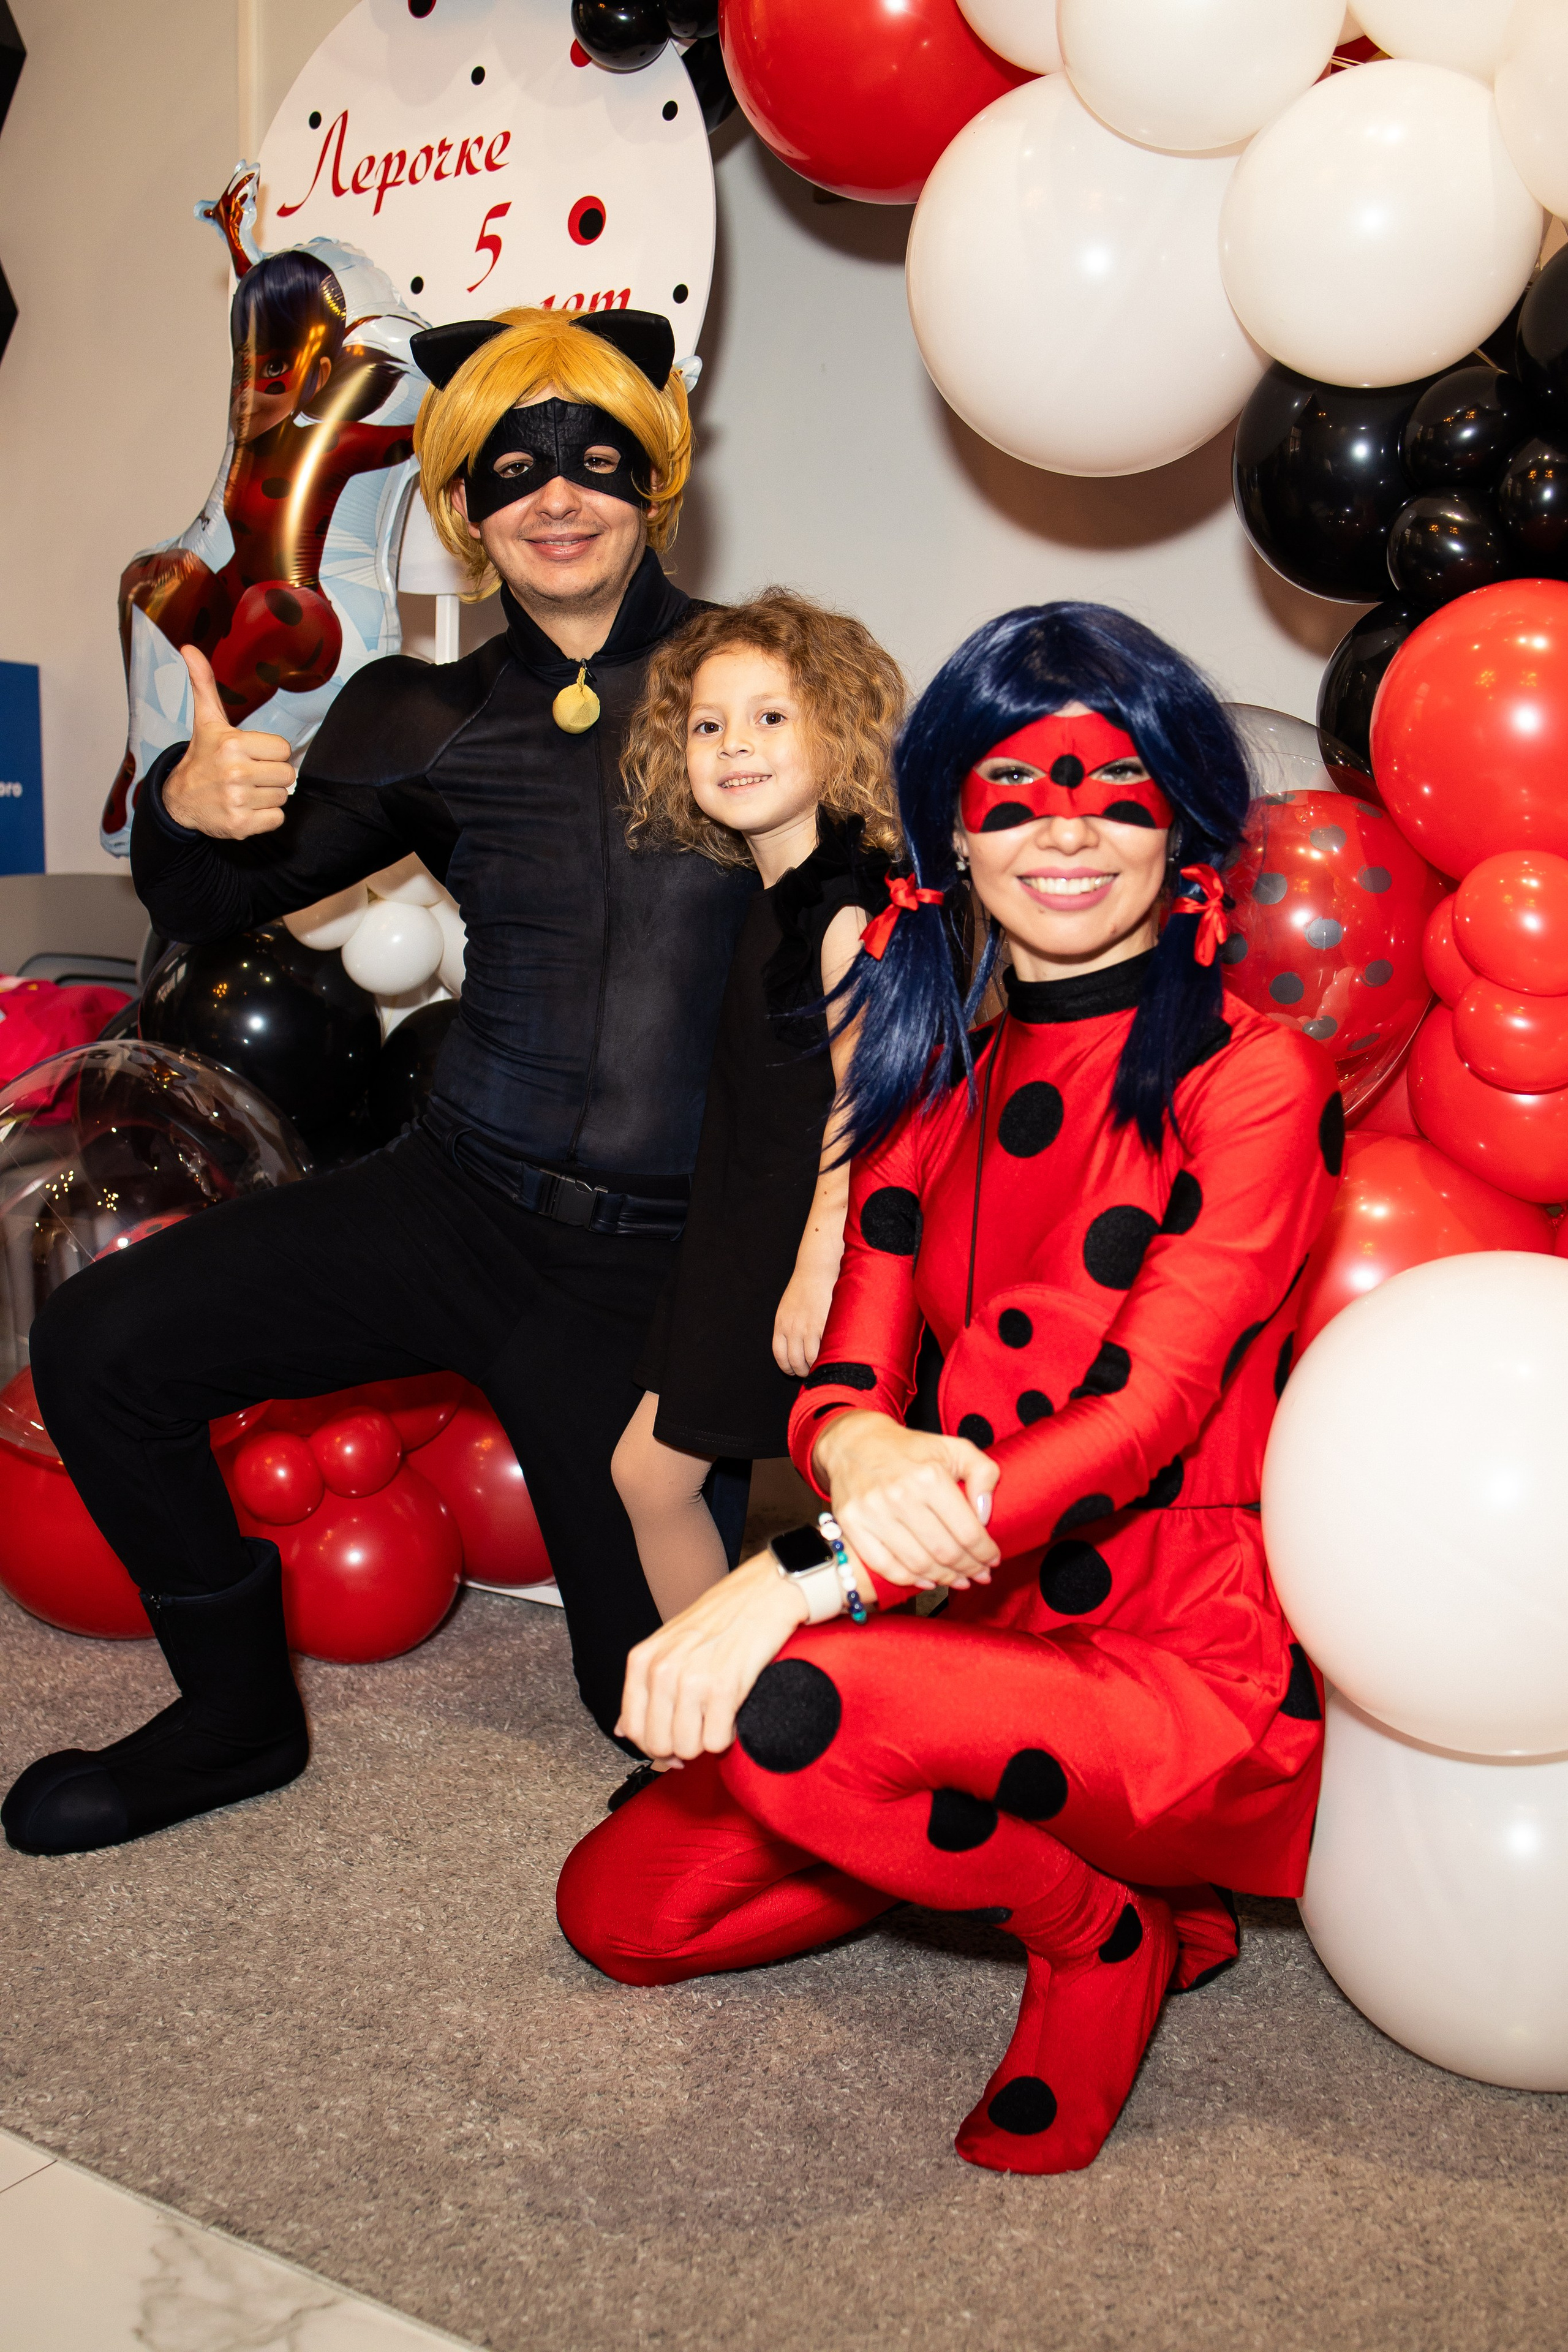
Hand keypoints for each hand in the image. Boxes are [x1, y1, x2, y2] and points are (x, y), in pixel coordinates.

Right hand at [161, 646, 296, 839]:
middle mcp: (235, 773)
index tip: (253, 754)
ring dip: (269, 795)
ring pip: (283, 797)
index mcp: (232, 745)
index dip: (272, 752)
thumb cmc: (202, 757)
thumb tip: (189, 648)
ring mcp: (238, 801)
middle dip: (272, 774)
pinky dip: (266, 816)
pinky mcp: (240, 825)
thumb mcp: (206, 721)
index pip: (284, 749)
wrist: (179, 799)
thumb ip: (204, 684)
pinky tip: (247, 807)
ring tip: (246, 789)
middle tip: (251, 773)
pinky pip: (277, 819)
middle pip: (287, 774)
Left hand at [617, 1555, 809, 1761]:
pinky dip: (727, 1735)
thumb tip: (622, 1729)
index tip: (670, 1745)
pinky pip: (716, 1742)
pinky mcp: (724, 1688)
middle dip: (680, 1748)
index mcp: (643, 1660)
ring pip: (687, 1748)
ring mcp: (691, 1680)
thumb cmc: (719, 1617)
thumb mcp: (668, 1644)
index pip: (632, 1728)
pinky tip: (731, 1713)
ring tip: (716, 1717)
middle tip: (698, 1731)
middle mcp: (662, 1670)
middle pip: (658, 1744)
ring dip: (704, 1742)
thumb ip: (644, 1686)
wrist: (762, 1593)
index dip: (653, 1746)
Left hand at [772, 1256, 837, 1378]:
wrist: (816, 1270)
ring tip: (821, 1366)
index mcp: (781, 1325)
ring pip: (809, 1360)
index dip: (787, 1367)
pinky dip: (826, 1358)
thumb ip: (788, 1328)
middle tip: (810, 1372)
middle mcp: (792, 1328)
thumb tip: (794, 1349)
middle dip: (802, 1371)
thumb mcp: (787, 1309)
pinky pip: (823, 1350)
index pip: (780, 1356)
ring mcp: (808, 1328)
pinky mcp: (824, 1326)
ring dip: (815, 1367)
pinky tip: (830, 1356)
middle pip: (794, 1361)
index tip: (794, 1371)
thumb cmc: (803, 1289)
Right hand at [812, 1411, 999, 1590]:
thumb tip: (985, 1514)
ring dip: (944, 1578)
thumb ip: (983, 1473)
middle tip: (979, 1574)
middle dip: (968, 1569)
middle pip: (944, 1552)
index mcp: (929, 1476)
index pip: (967, 1531)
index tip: (992, 1560)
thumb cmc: (910, 1449)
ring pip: (918, 1564)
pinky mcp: (851, 1524)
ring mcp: (872, 1512)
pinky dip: (910, 1579)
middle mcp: (900, 1495)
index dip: (984, 1552)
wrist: (855, 1442)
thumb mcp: (955, 1448)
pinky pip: (885, 1566)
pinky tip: (927, 1580)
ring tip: (958, 1579)